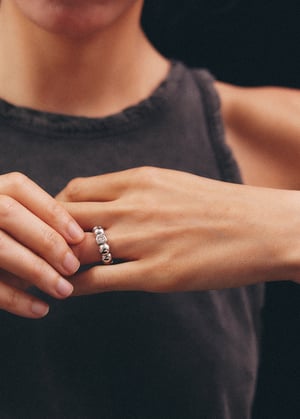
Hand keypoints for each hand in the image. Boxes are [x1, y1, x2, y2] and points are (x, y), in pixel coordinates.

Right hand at [0, 172, 83, 317]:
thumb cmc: (0, 237)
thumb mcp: (8, 222)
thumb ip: (34, 222)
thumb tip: (81, 240)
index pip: (18, 188)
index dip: (51, 211)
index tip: (77, 236)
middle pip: (9, 213)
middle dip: (46, 240)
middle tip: (73, 266)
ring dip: (37, 272)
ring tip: (64, 291)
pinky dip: (15, 299)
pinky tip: (40, 309)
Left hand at [57, 167, 299, 294]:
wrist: (263, 227)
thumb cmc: (219, 205)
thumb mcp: (172, 184)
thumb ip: (137, 192)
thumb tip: (109, 205)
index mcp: (139, 179)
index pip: (77, 190)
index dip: (58, 209)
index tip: (56, 224)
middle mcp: (135, 205)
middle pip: (67, 216)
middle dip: (50, 233)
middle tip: (45, 248)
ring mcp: (144, 239)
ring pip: (76, 248)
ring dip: (57, 261)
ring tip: (50, 272)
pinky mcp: (157, 273)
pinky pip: (99, 280)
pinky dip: (77, 286)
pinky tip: (71, 291)